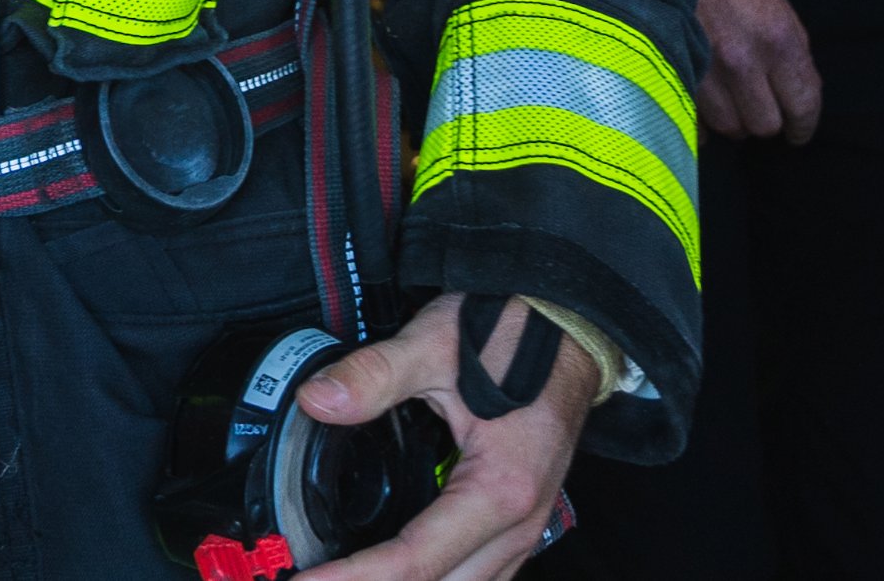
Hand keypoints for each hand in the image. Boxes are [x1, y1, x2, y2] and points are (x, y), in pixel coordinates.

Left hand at [297, 295, 599, 580]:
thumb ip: (372, 374)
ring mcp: (526, 529)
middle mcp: (520, 523)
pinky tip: (398, 571)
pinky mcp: (521, 524)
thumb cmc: (512, 335)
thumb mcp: (432, 344)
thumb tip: (317, 400)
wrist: (565, 328)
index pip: (416, 559)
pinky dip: (439, 580)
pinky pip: (482, 576)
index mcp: (499, 488)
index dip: (356, 578)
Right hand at [696, 0, 821, 144]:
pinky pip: (694, 123)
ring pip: (730, 128)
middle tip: (759, 105)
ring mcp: (704, 71)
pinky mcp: (672, 73)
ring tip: (729, 101)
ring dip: (733, 120)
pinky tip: (703, 107)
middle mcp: (743, 62)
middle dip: (766, 119)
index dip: (804, 126)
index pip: (803, 105)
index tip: (798, 132)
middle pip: (765, 125)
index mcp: (778, 39)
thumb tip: (795, 89)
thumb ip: (790, 48)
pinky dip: (701, 123)